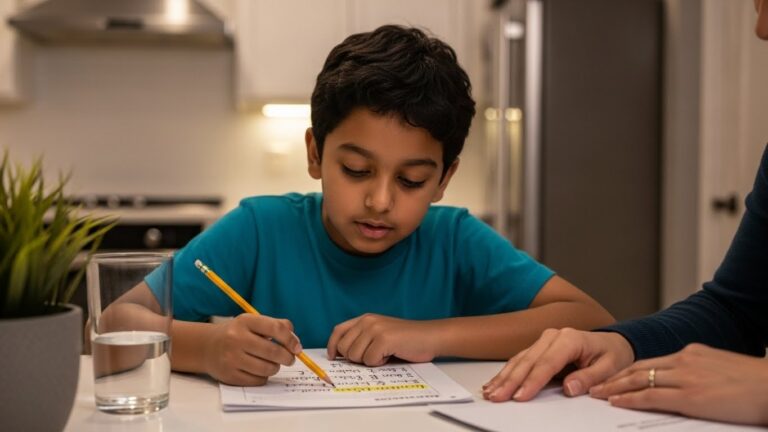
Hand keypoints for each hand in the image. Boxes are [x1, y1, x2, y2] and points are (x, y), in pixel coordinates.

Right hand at [202, 314, 301, 385]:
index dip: (291, 340)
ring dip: (275, 367)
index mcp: (245, 321)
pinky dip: (264, 377)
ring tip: (271, 363)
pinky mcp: (229, 375)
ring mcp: (231, 358)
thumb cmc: (238, 334)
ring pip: (268, 368)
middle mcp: (236, 338)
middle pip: (274, 352)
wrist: (207, 347)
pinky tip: (258, 370)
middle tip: (289, 359)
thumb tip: (295, 341)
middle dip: (287, 357)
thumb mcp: (253, 323)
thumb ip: (276, 326)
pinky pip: (258, 380)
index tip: (297, 348)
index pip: (276, 329)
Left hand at [326, 313, 438, 365]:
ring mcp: (375, 329)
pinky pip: (369, 360)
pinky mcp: (383, 338)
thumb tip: (340, 356)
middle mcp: (367, 321)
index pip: (338, 331)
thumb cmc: (406, 340)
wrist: (430, 336)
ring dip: (369, 361)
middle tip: (374, 355)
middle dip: (356, 358)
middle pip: (344, 348)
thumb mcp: (380, 334)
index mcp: (365, 319)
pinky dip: (379, 363)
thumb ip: (362, 339)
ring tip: (384, 353)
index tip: (334, 358)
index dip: (332, 346)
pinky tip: (390, 355)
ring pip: (355, 356)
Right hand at [482, 328, 633, 401]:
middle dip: (511, 381)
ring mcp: (544, 340)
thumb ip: (589, 378)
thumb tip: (569, 388)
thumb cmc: (611, 355)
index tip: (521, 396)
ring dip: (504, 377)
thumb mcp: (610, 368)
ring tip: (491, 392)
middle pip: (528, 361)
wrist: (612, 343)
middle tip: (498, 397)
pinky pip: (520, 360)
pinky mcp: (538, 347)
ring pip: (520, 360)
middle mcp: (553, 336)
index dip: (533, 381)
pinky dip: (507, 372)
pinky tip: (495, 382)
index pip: (547, 362)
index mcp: (570, 339)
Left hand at [590, 343, 767, 425]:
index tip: (611, 376)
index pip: (650, 362)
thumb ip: (698, 371)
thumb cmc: (754, 382)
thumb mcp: (720, 369)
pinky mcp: (691, 396)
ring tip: (597, 393)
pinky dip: (630, 398)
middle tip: (594, 384)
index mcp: (691, 353)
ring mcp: (686, 377)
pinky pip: (652, 396)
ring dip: (615, 387)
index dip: (627, 370)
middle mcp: (684, 360)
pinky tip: (615, 401)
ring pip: (639, 380)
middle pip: (639, 368)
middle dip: (614, 377)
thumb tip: (684, 383)